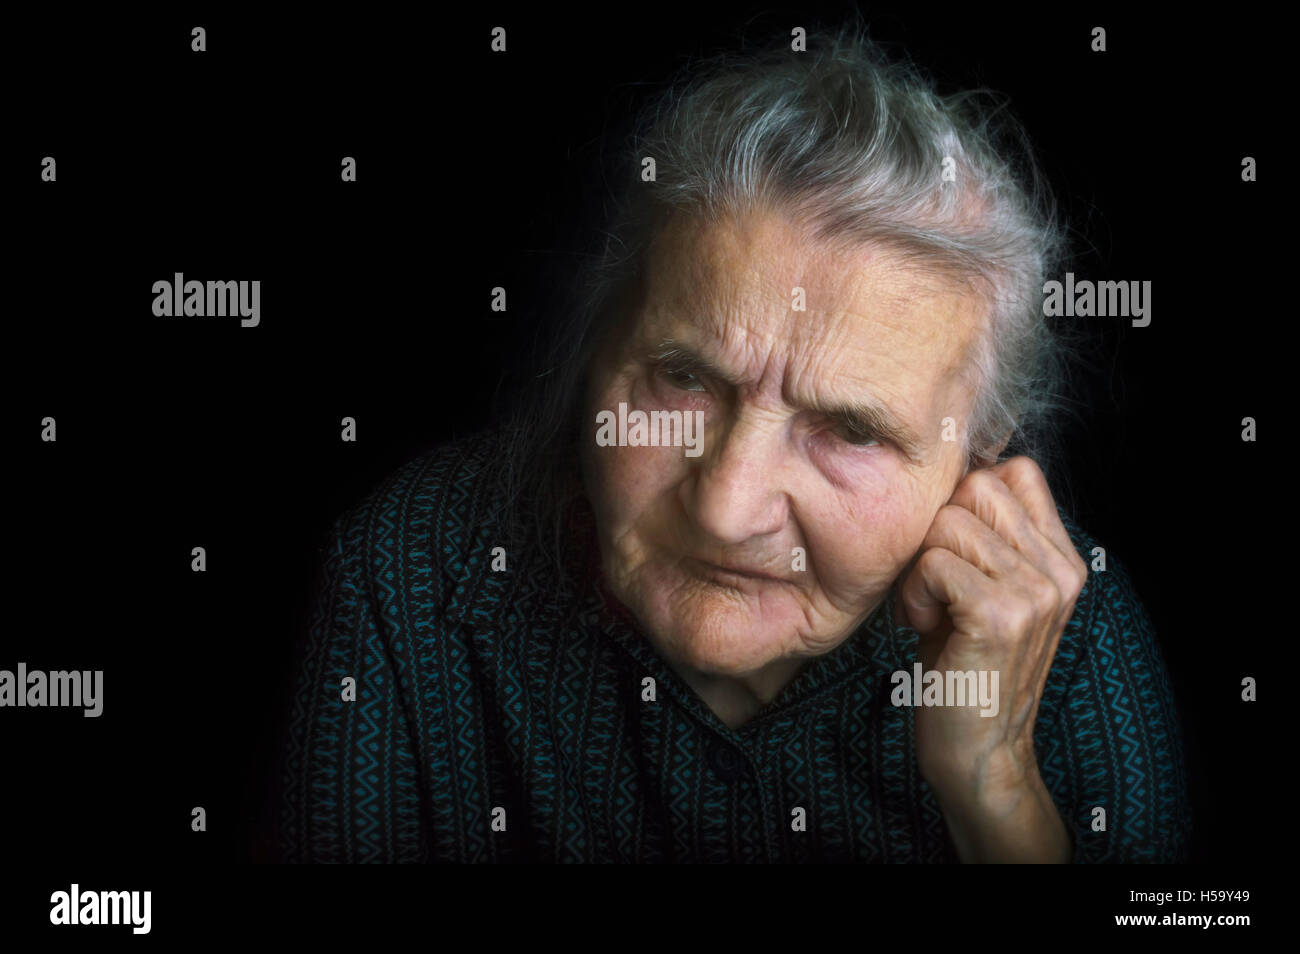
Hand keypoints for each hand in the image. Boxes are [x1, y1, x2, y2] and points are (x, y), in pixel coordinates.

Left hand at [896, 456, 1087, 860]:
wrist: (978, 752)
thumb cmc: (963, 666)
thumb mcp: (981, 590)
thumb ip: (980, 537)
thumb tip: (945, 476)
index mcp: (1061, 558)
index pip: (1015, 472)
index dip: (964, 498)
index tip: (948, 549)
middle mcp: (1058, 569)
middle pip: (976, 486)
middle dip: (936, 531)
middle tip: (934, 584)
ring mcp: (1035, 591)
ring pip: (949, 522)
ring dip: (920, 566)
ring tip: (930, 610)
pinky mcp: (1001, 616)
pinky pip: (934, 562)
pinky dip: (914, 593)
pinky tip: (922, 626)